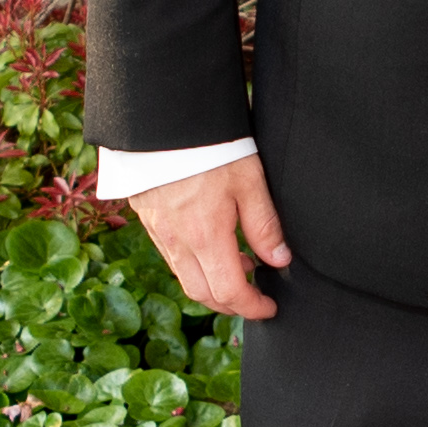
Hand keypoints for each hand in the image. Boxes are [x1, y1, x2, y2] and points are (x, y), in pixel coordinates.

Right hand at [131, 156, 292, 317]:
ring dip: (212, 284)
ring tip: (240, 265)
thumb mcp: (249, 181)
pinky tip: (211, 245)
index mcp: (205, 237)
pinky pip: (170, 256)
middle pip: (202, 294)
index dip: (252, 307)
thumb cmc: (210, 146)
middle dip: (231, 304)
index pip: (229, 292)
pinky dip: (193, 265)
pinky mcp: (147, 218)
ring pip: (184, 277)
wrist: (161, 118)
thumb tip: (279, 260)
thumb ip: (264, 225)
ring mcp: (158, 231)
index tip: (269, 308)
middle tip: (254, 297)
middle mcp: (177, 241)